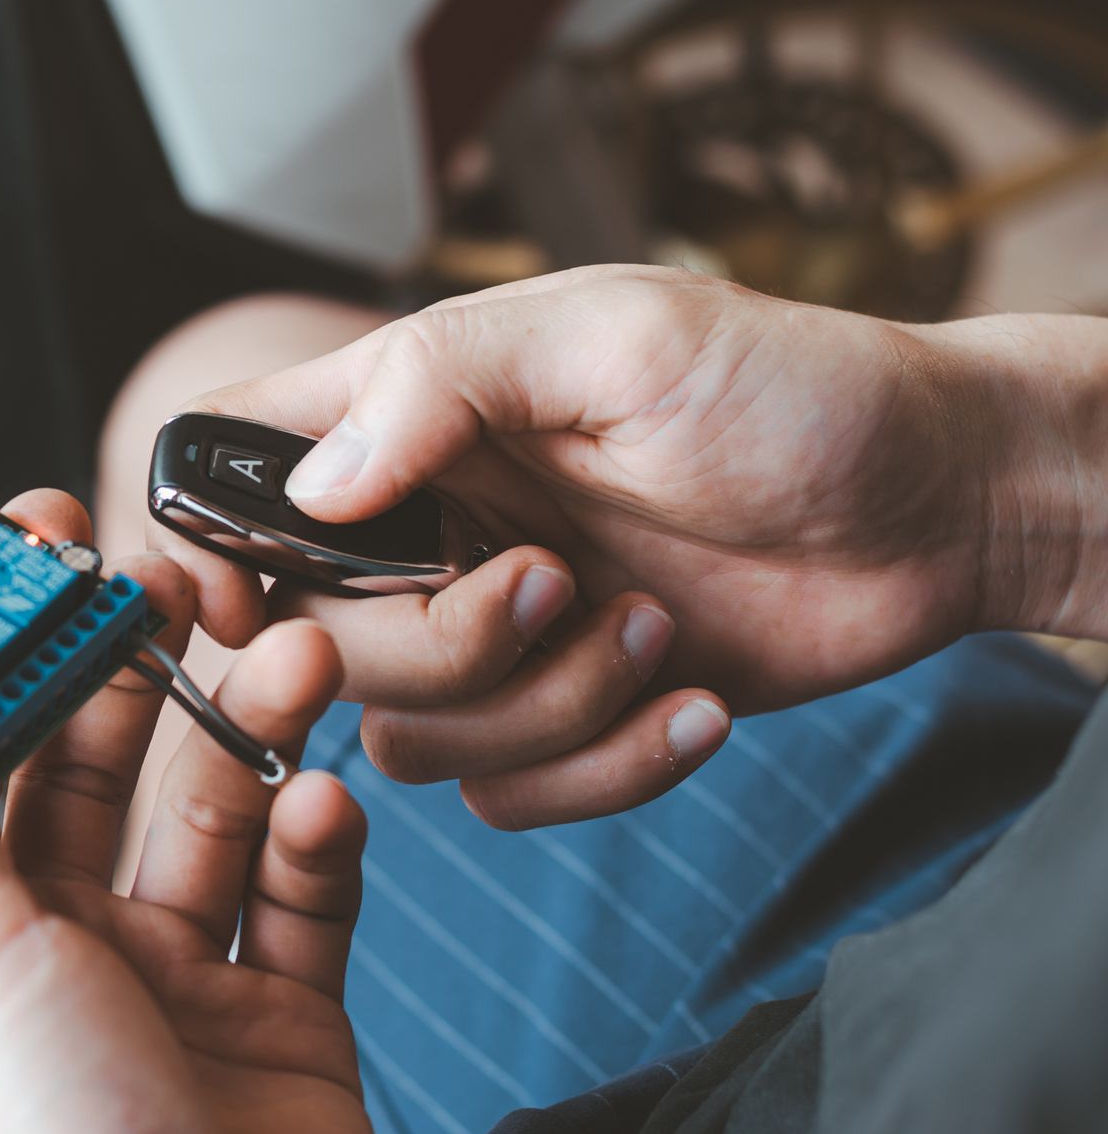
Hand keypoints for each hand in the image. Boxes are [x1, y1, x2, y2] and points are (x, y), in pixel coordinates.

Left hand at [0, 491, 372, 1133]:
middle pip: (102, 760)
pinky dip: (316, 843)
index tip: (45, 524)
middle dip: (148, 662)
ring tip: (302, 659)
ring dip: (255, 728)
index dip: (6, 626)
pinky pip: (301, 899)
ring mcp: (177, 986)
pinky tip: (324, 811)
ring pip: (214, 812)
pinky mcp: (281, 1023)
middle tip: (194, 577)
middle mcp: (60, 948)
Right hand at [158, 266, 1106, 827]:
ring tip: (656, 630)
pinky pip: (510, 798)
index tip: (231, 601)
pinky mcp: (562, 714)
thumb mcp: (616, 335)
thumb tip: (317, 486)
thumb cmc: (790, 388)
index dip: (194, 540)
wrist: (939, 505)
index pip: (230, 466)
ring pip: (409, 737)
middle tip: (559, 581)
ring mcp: (491, 629)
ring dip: (543, 708)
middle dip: (440, 643)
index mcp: (411, 414)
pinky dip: (602, 771)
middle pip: (312, 638)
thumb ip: (444, 380)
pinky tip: (695, 701)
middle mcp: (428, 528)